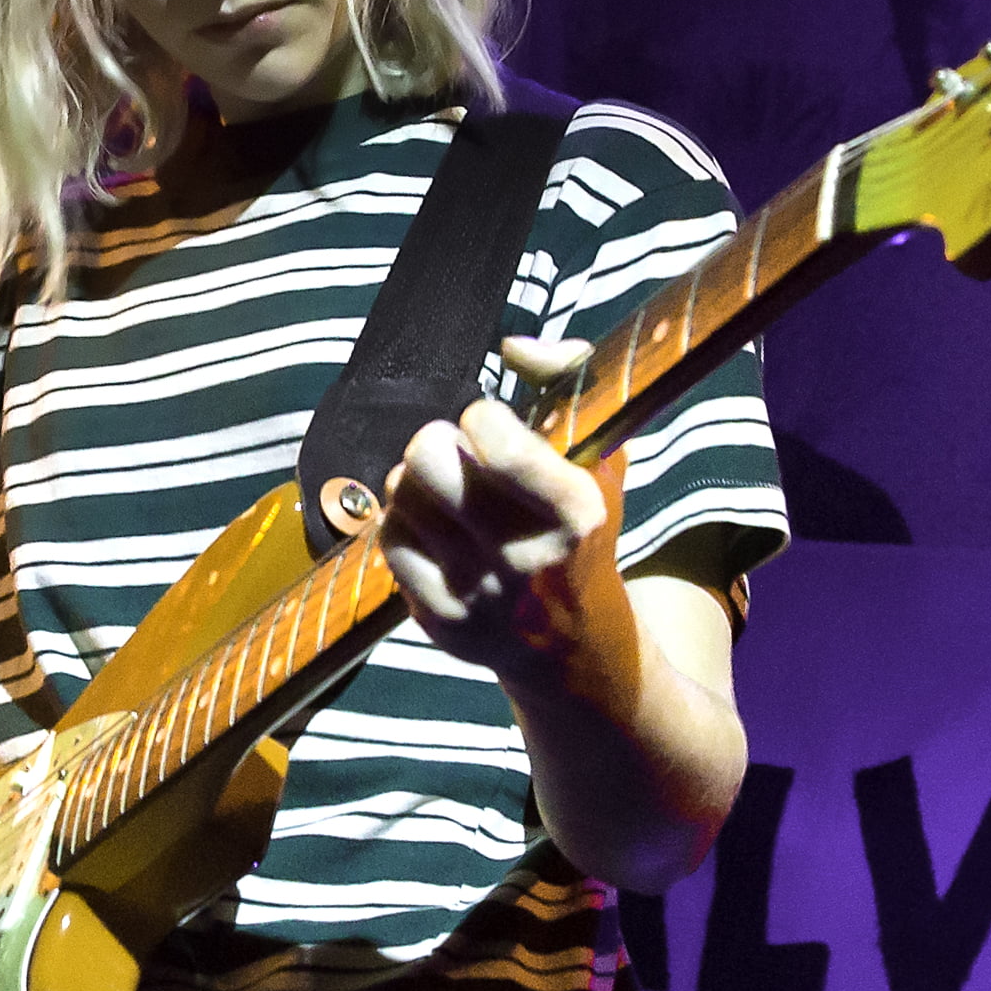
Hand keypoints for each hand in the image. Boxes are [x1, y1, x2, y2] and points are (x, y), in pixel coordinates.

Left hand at [374, 338, 625, 691]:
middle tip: (455, 452)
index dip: (480, 416)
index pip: (495, 441)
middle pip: (429, 458)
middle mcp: (526, 558)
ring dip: (415, 480)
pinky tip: (432, 525)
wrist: (572, 645)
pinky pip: (387, 538)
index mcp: (576, 513)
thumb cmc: (582, 532)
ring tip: (444, 489)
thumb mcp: (602, 456)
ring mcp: (478, 593)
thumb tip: (514, 346)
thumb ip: (570, 379)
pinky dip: (401, 520)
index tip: (489, 424)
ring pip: (401, 494)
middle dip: (437, 441)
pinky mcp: (438, 619)